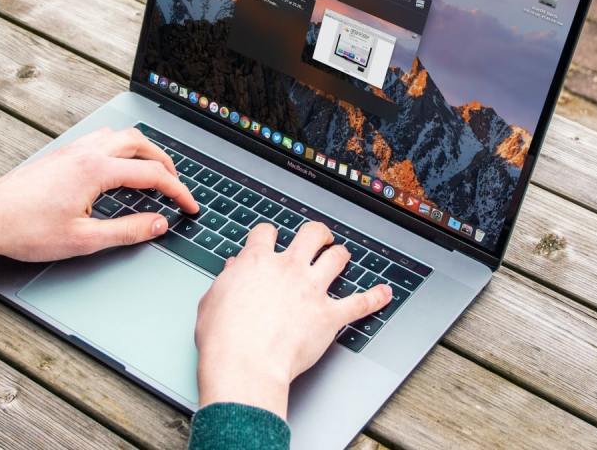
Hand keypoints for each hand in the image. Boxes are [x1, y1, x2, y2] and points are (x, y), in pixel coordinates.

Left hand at [0, 127, 198, 260]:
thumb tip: (158, 224)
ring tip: (151, 172)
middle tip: (176, 185)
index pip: (152, 175)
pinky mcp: (60, 154)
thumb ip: (127, 231)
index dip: (177, 191)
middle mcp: (86, 153)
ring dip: (142, 150)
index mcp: (96, 171)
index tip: (189, 206)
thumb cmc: (26, 230)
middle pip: (140, 144)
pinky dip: (120, 148)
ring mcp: (71, 150)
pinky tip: (116, 167)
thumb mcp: (84, 240)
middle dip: (164, 163)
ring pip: (119, 136)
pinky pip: (100, 139)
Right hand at [195, 221, 391, 418]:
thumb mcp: (212, 300)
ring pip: (337, 258)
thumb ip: (227, 280)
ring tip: (341, 256)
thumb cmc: (223, 338)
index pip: (267, 232)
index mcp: (257, 262)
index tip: (271, 239)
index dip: (269, 234)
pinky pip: (360, 303)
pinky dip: (375, 298)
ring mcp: (312, 290)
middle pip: (311, 234)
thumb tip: (234, 269)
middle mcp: (288, 269)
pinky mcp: (329, 316)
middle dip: (317, 234)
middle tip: (318, 238)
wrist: (244, 364)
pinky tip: (384, 293)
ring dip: (340, 255)